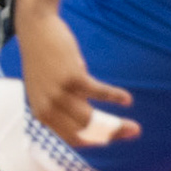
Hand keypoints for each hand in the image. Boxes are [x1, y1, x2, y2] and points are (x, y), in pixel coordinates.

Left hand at [18, 8, 138, 146]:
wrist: (35, 29)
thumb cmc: (44, 59)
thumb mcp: (48, 87)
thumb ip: (64, 104)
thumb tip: (92, 120)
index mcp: (41, 112)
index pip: (71, 137)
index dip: (94, 141)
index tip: (111, 139)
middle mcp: (48, 107)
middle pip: (85, 131)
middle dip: (112, 136)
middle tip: (134, 132)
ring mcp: (59, 93)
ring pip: (93, 119)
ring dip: (117, 126)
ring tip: (135, 127)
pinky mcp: (71, 78)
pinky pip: (99, 93)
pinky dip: (115, 96)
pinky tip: (127, 99)